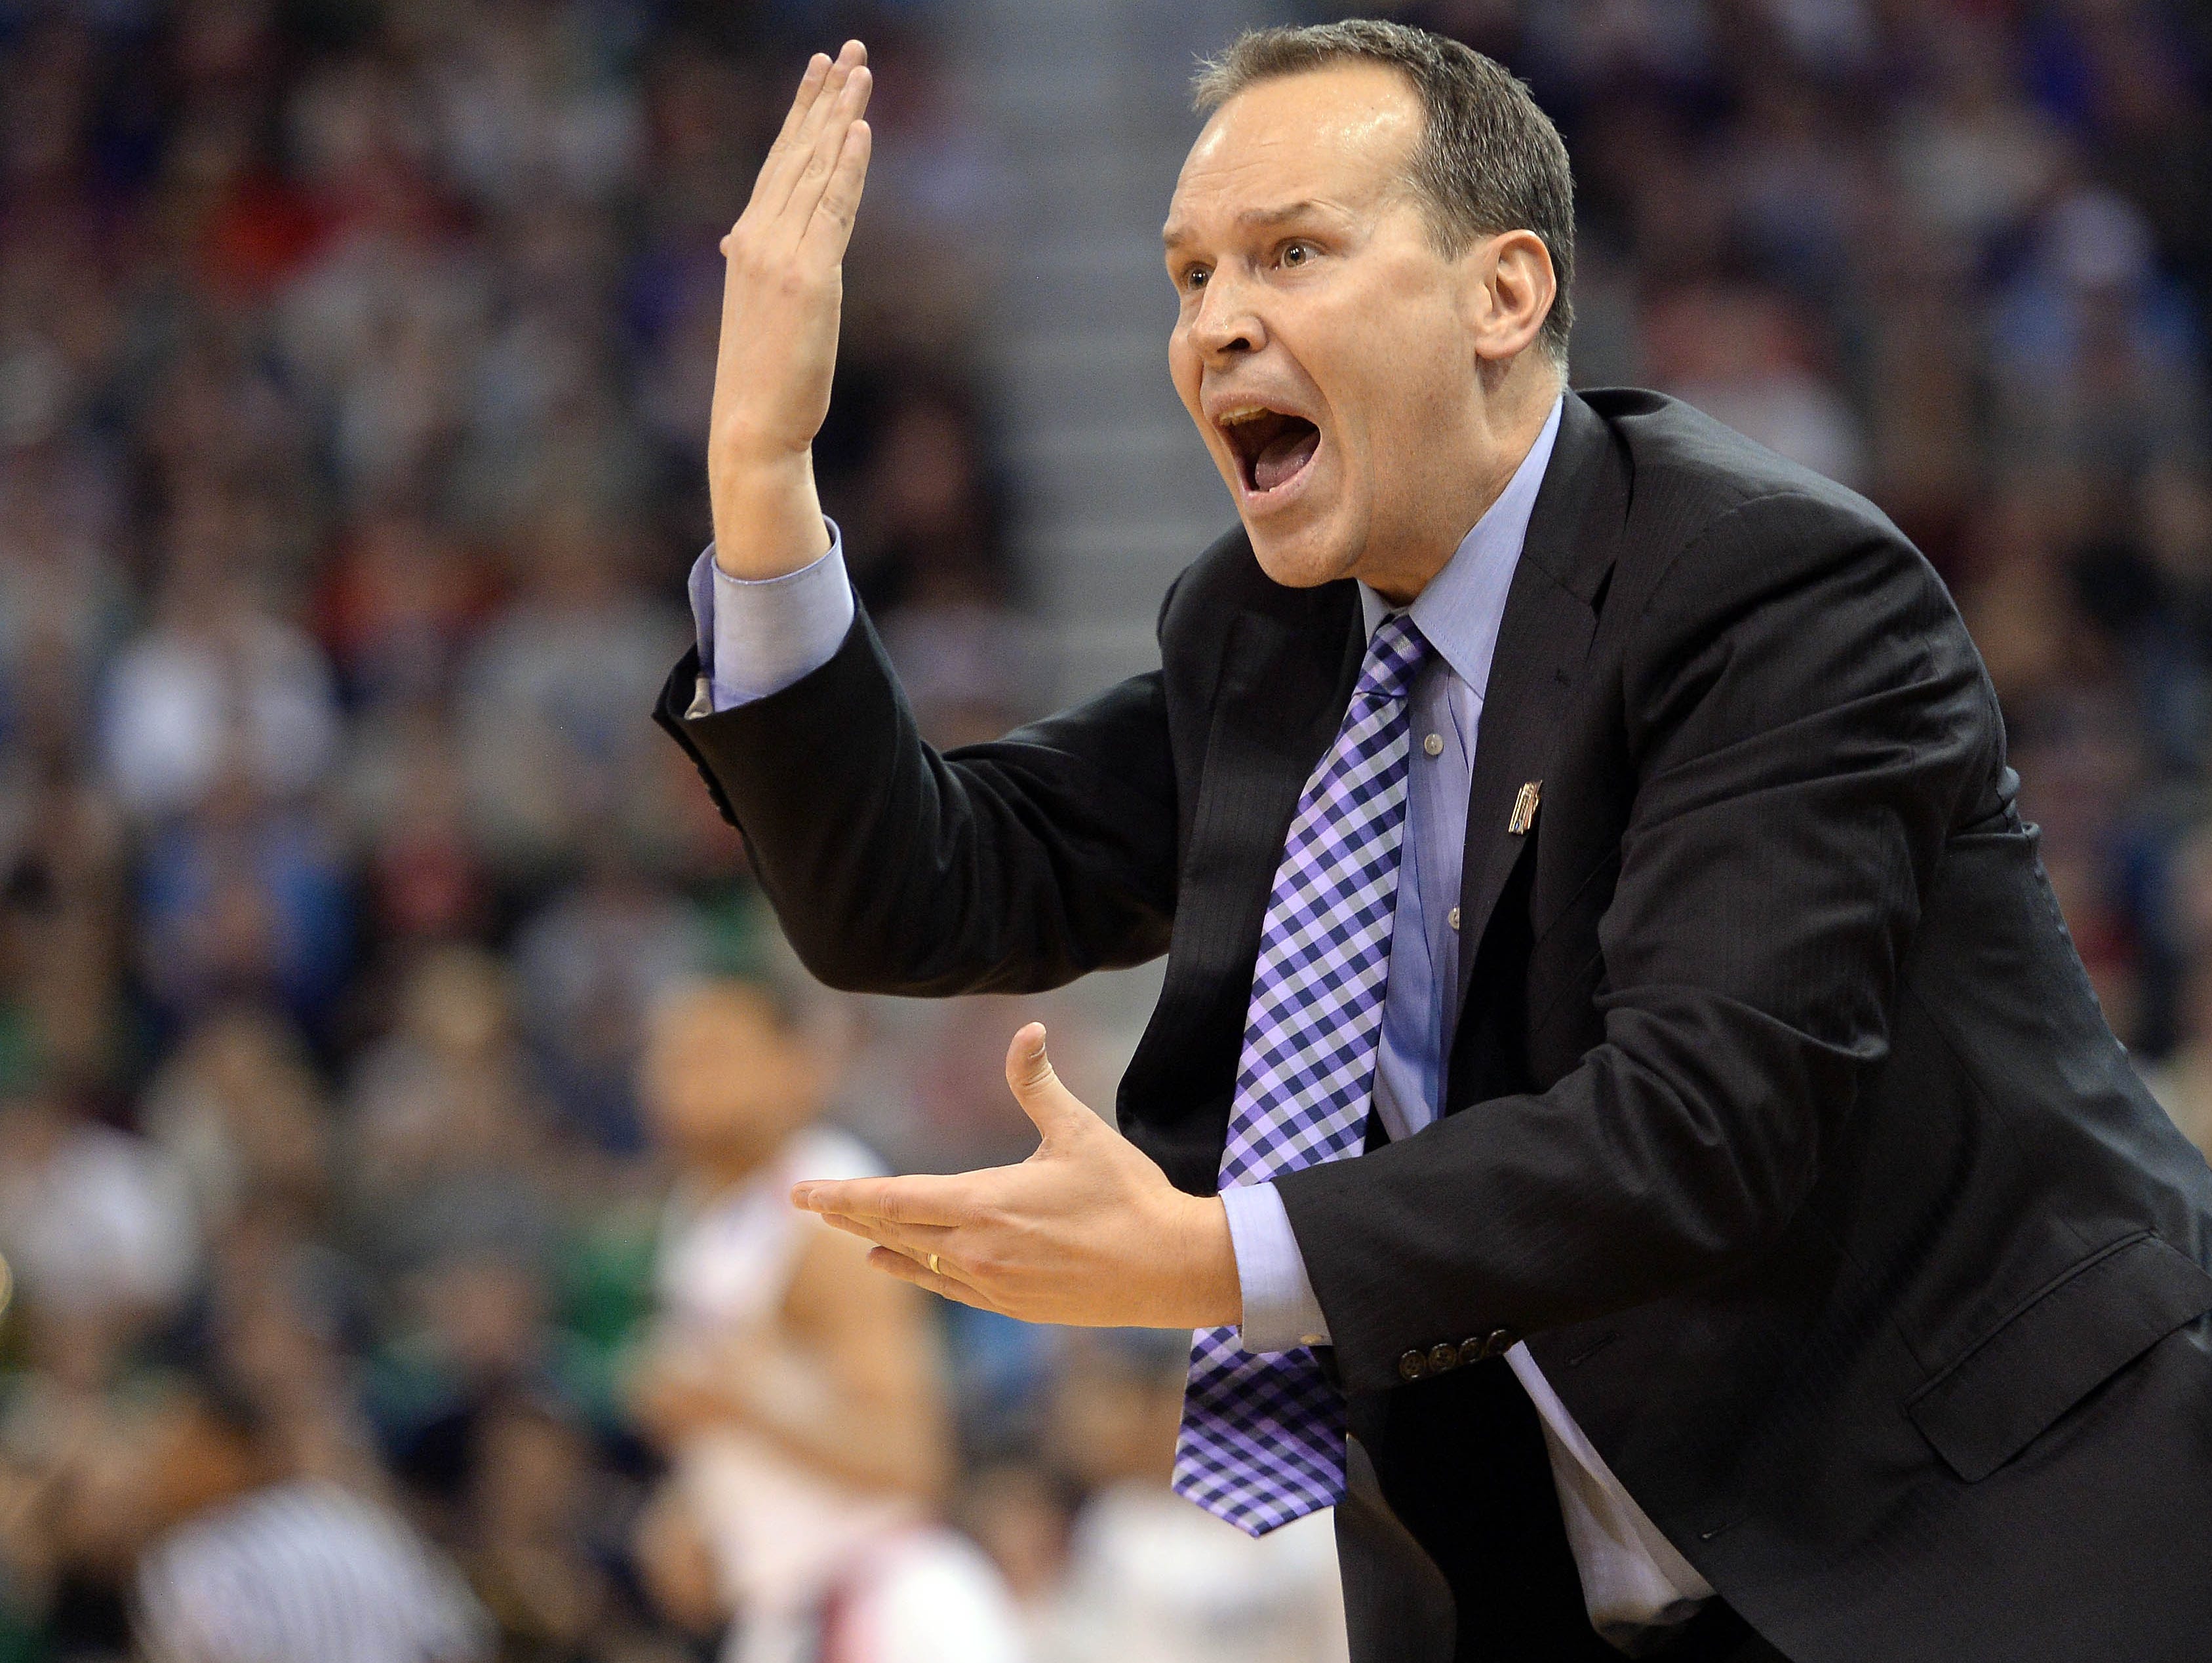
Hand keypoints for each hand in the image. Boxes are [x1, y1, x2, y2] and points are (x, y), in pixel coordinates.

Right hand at [708, 41, 874, 578]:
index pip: (779, 162)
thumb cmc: (761, 376)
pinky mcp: (809, 279)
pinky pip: (833, 211)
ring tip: (860, 72)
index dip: (801, 113)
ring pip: (818, 173)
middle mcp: (758, 237)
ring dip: (841, 117)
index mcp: (747, 241)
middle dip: (824, 98)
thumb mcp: (755, 308)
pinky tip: (858, 131)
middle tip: (849, 50)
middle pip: (799, 154)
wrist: (752, 425)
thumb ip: (752, 265)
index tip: (820, 69)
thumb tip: (735, 239)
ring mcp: (781, 255)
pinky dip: (846, 168)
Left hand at [792, 1024, 1242, 1328]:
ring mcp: (989, 1282)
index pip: (891, 1199)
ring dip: (873, 1238)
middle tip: (803, 1199)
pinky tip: (886, 1262)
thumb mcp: (1078, 1130)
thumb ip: (1038, 1082)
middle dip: (846, 1212)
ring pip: (912, 1258)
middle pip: (892, 1229)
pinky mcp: (1009, 1304)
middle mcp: (975, 1248)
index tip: (802, 1189)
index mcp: (984, 1203)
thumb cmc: (1126, 1194)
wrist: (1167, 1267)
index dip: (843, 1194)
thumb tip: (1026, 1029)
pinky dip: (907, 1269)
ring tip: (841, 1225)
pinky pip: (941, 1284)